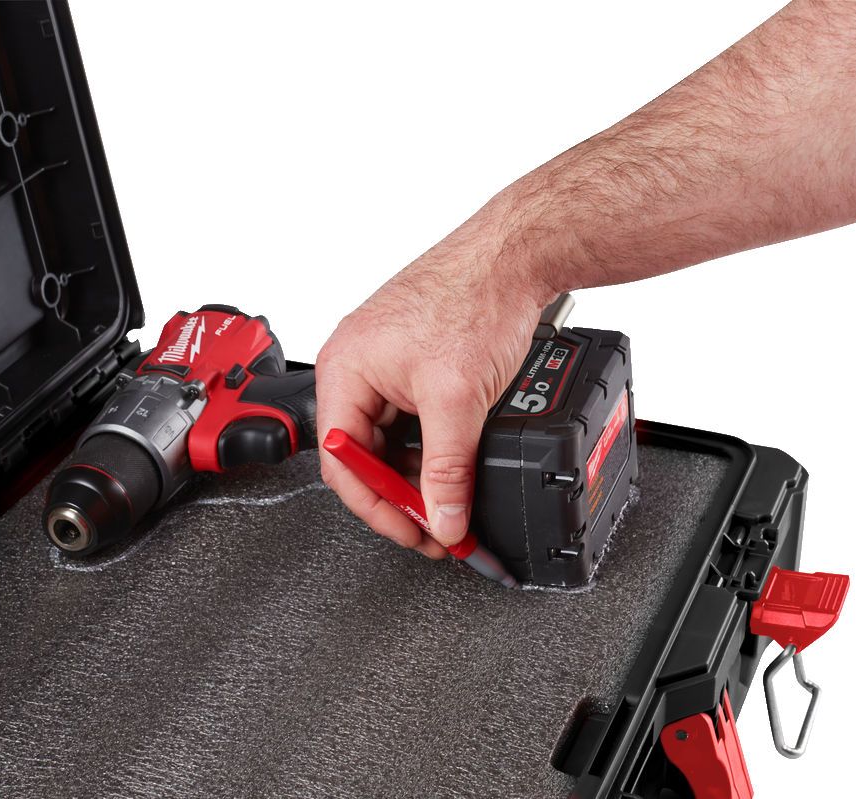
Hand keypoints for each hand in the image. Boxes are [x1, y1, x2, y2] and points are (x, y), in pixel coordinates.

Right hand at [316, 192, 557, 555]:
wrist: (514, 256)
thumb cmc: (473, 296)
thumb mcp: (457, 400)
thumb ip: (447, 470)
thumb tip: (443, 519)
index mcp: (344, 370)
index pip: (341, 461)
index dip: (377, 506)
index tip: (413, 533)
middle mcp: (356, 367)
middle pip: (365, 454)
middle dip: (402, 495)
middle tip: (438, 527)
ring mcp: (385, 365)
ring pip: (391, 440)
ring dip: (420, 474)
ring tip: (451, 502)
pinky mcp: (414, 364)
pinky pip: (412, 421)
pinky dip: (432, 449)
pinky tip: (454, 467)